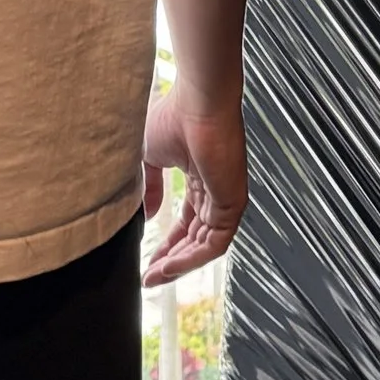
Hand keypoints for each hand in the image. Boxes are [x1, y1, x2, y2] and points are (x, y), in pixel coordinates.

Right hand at [143, 91, 246, 287]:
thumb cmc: (174, 116)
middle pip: (195, 239)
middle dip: (171, 261)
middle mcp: (216, 192)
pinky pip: (214, 244)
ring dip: (178, 265)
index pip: (187, 224)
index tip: (146, 263)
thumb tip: (146, 217)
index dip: (166, 245)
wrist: (196, 102)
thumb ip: (149, 189)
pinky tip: (168, 266)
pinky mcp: (233, 203)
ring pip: (205, 246)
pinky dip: (191, 259)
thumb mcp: (150, 159)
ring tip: (154, 277)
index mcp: (200, 180)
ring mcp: (227, 198)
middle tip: (148, 277)